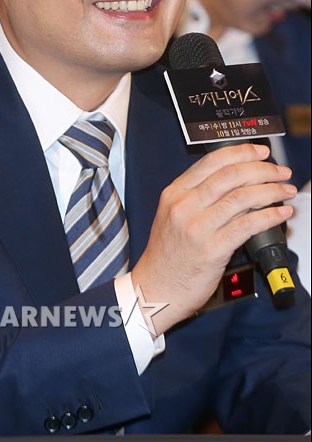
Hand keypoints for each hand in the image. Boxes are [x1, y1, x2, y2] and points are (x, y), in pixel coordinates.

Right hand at [131, 143, 295, 333]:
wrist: (155, 288)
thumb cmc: (167, 255)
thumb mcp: (172, 215)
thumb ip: (197, 196)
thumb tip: (237, 181)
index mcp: (174, 193)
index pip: (212, 162)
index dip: (242, 153)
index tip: (261, 153)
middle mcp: (184, 206)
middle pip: (231, 175)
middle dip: (263, 170)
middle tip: (281, 172)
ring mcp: (197, 228)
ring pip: (242, 198)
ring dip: (271, 191)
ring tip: (285, 191)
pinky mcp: (211, 251)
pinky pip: (247, 226)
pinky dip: (269, 216)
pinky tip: (280, 214)